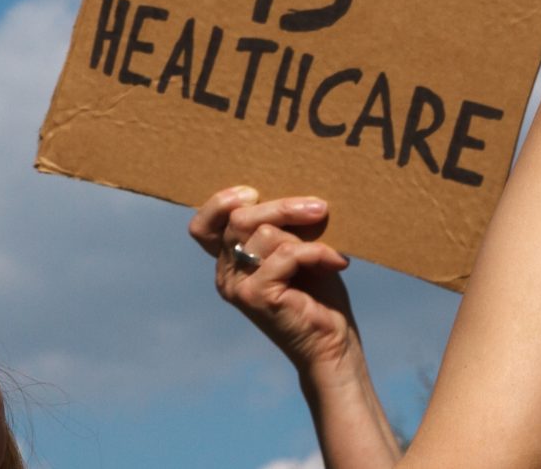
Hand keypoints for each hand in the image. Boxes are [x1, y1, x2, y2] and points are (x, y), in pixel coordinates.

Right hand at [189, 187, 361, 379]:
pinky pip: (286, 254)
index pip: (203, 226)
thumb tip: (287, 195)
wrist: (332, 346)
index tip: (252, 192)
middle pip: (239, 218)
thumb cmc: (318, 295)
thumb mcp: (295, 250)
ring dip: (304, 236)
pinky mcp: (256, 296)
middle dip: (282, 207)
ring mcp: (238, 287)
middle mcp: (226, 275)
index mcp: (229, 262)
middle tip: (319, 209)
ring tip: (329, 252)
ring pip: (264, 233)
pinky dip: (316, 253)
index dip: (220, 202)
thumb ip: (279, 228)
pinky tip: (337, 263)